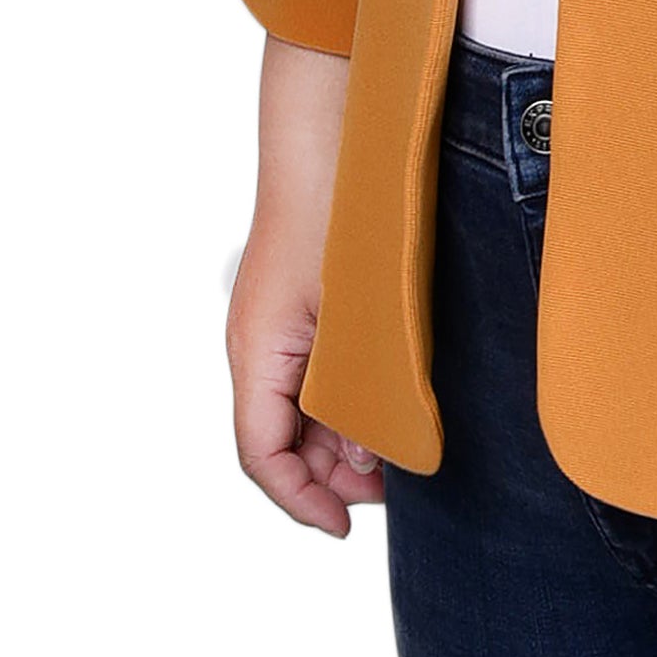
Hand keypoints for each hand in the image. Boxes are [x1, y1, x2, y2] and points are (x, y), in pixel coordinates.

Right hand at [225, 33, 385, 536]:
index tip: (349, 526)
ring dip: (344, 437)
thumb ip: (363, 391)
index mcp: (257, 353)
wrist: (332, 130)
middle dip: (332, 474)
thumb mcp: (358, 318)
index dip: (302, 502)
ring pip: (300, 406)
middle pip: (282, 439)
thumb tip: (378, 461)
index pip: (262, 457)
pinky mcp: (305, 301)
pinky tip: (392, 398)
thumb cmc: (345, 215)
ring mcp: (279, 322)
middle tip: (394, 486)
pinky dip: (347, 396)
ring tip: (399, 448)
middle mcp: (258, 343)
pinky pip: (315, 369)